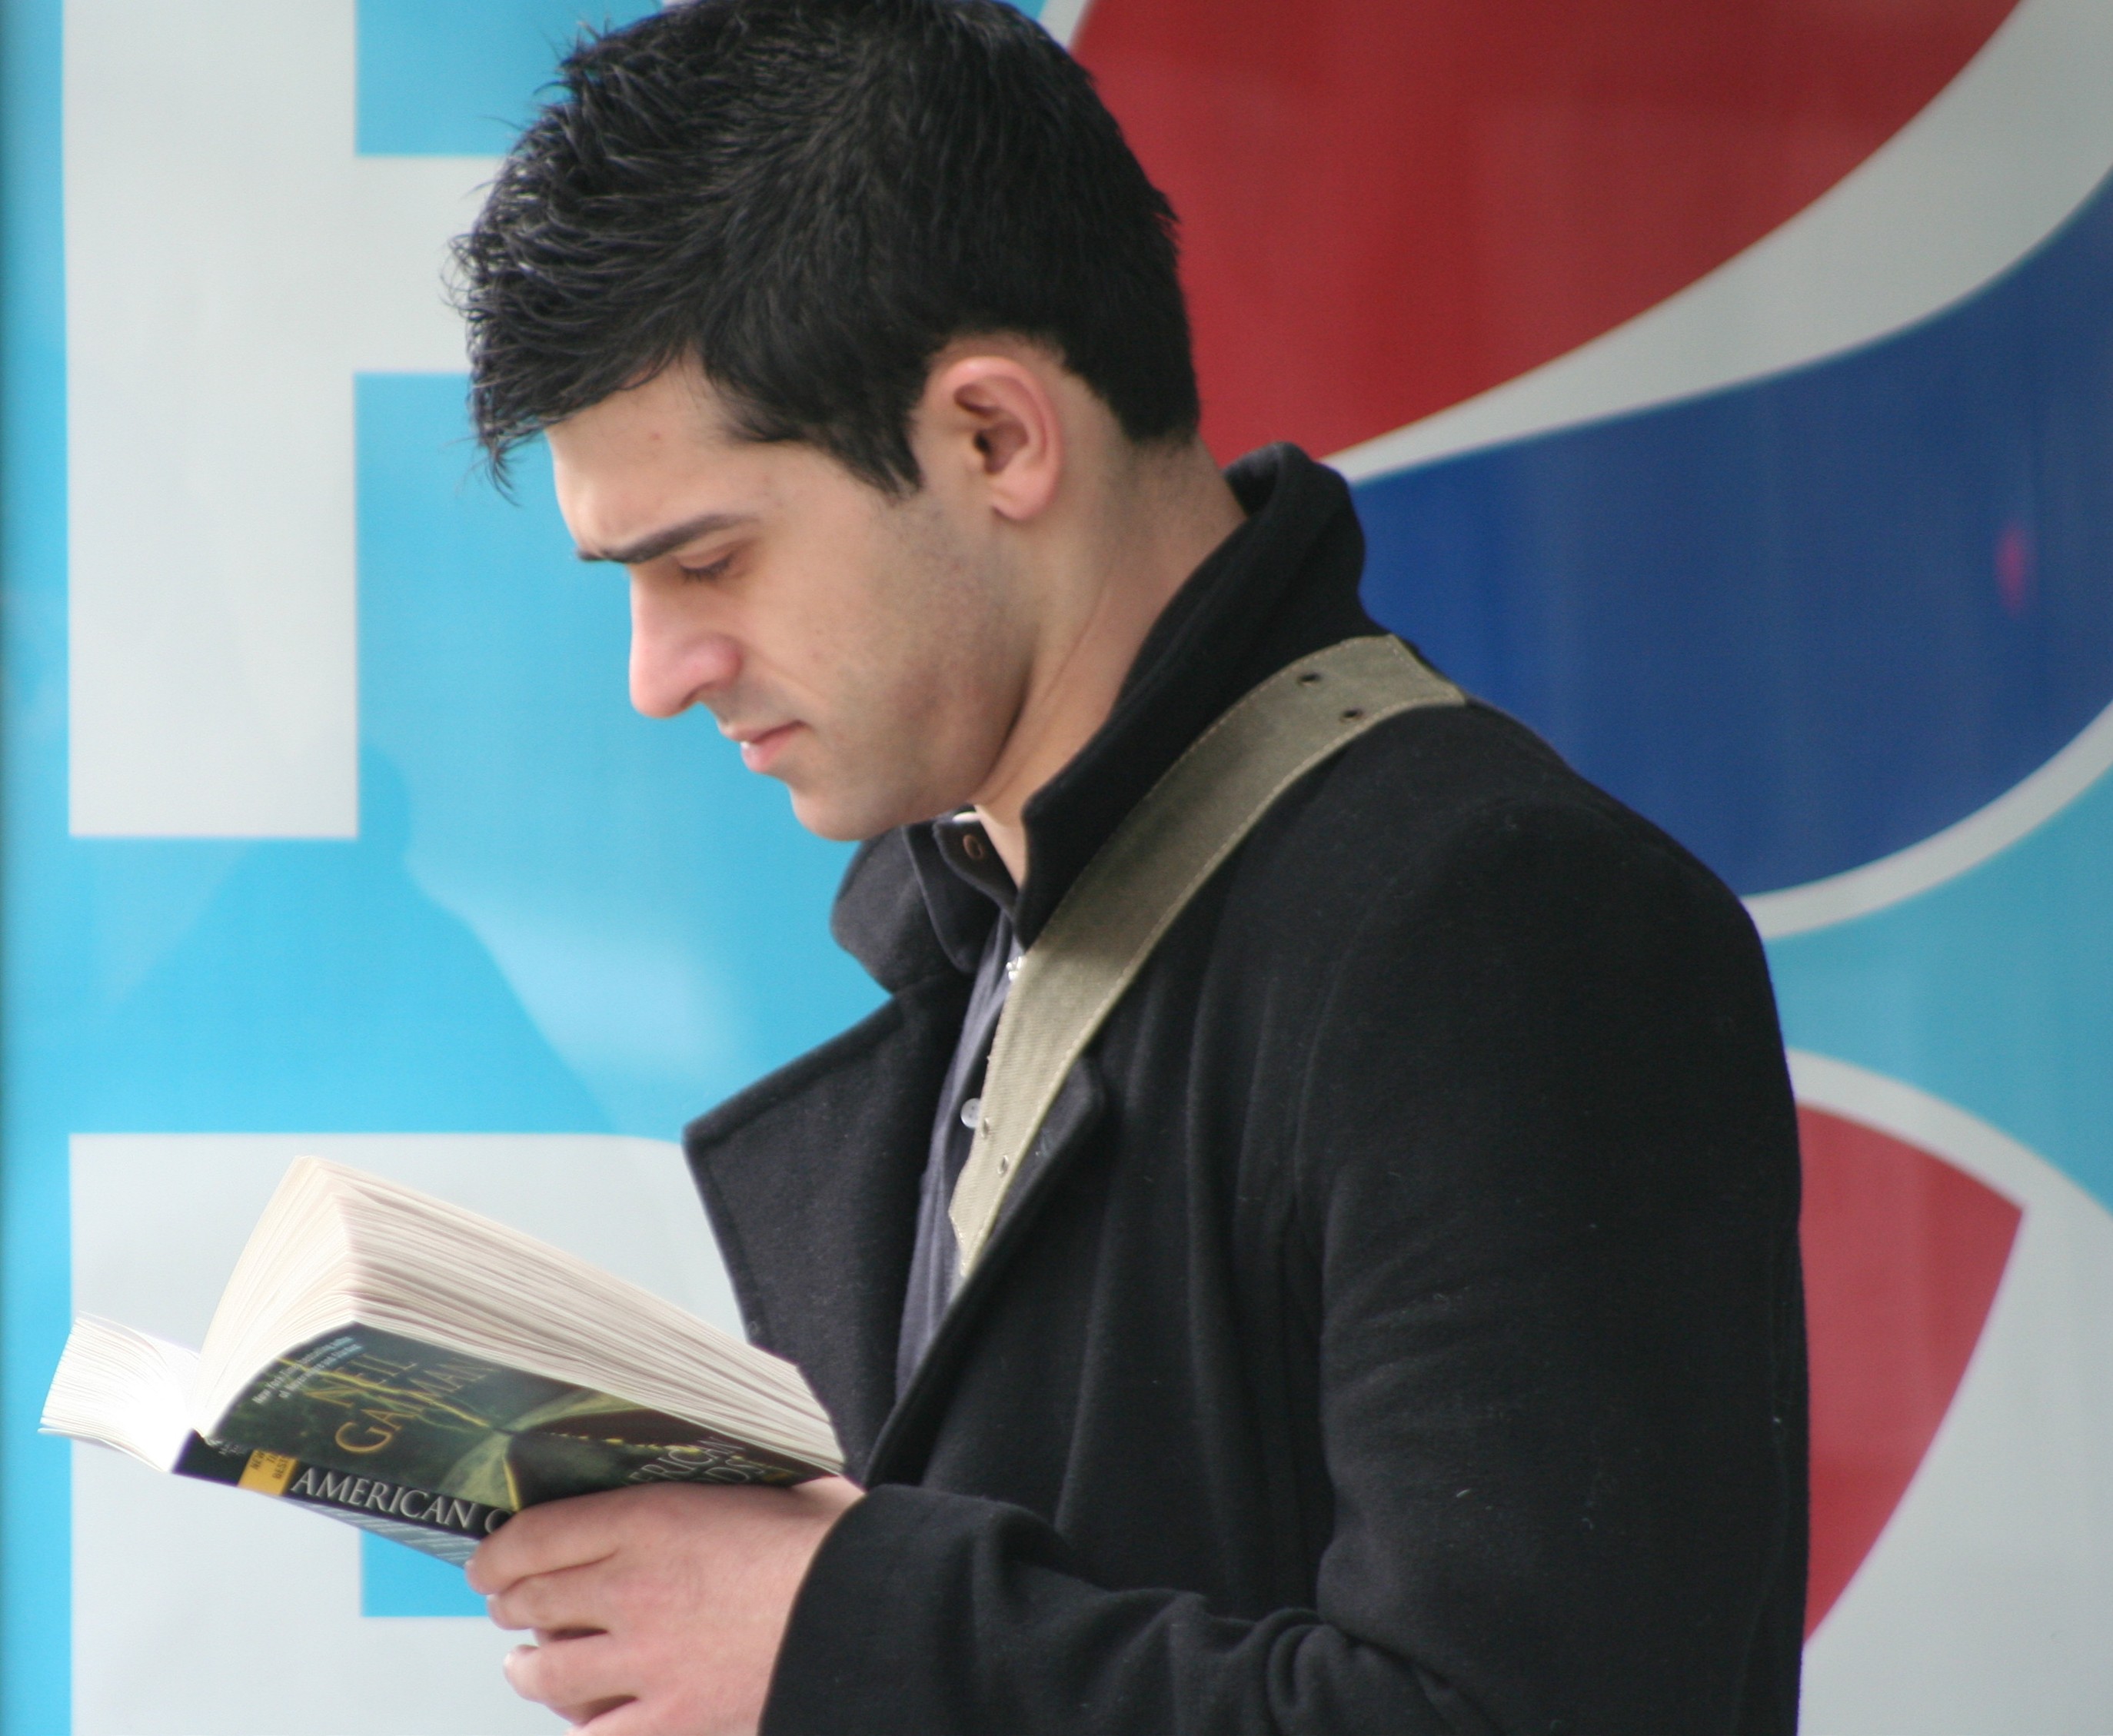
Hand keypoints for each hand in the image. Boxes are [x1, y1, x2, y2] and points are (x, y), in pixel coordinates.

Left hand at [468, 1475, 863, 1734]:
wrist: (870, 1618)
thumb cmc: (835, 1547)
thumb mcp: (775, 1482)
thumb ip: (722, 1483)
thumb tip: (710, 1468)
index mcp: (655, 1517)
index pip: (537, 1535)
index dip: (500, 1552)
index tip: (493, 1561)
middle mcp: (634, 1588)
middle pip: (534, 1600)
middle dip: (512, 1605)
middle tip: (511, 1607)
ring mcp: (647, 1661)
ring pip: (548, 1671)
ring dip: (528, 1667)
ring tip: (527, 1666)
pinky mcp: (672, 1721)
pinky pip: (594, 1734)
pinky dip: (580, 1724)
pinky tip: (583, 1716)